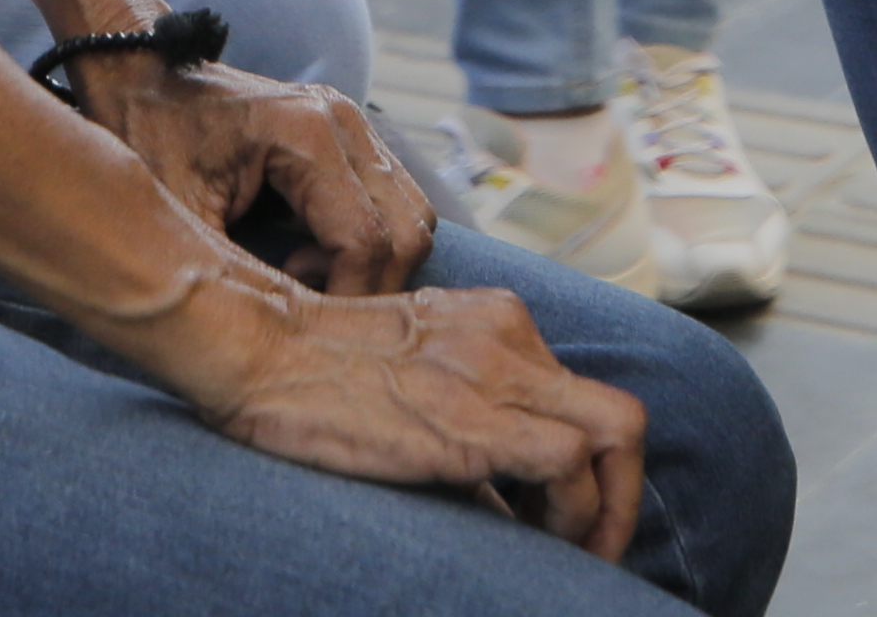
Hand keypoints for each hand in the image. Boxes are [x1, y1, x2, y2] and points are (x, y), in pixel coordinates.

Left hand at [74, 58, 435, 295]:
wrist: (141, 78)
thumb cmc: (150, 141)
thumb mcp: (179, 218)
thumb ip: (239, 274)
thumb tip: (283, 340)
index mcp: (306, 134)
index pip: (367, 240)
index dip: (346, 299)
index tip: (301, 329)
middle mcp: (344, 121)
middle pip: (407, 231)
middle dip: (369, 288)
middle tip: (307, 310)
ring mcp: (354, 122)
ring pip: (411, 216)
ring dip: (373, 265)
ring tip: (302, 277)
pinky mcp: (351, 134)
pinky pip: (393, 201)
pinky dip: (369, 241)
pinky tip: (308, 254)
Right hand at [119, 269, 650, 561]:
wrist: (255, 347)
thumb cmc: (308, 376)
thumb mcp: (408, 383)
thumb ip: (464, 431)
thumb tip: (505, 512)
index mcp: (494, 324)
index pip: (581, 401)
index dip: (592, 476)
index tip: (562, 524)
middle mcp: (509, 337)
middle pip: (619, 418)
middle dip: (621, 497)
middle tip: (590, 550)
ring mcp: (496, 372)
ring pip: (617, 434)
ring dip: (608, 510)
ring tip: (567, 552)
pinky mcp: (474, 419)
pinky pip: (570, 462)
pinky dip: (574, 512)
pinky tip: (535, 540)